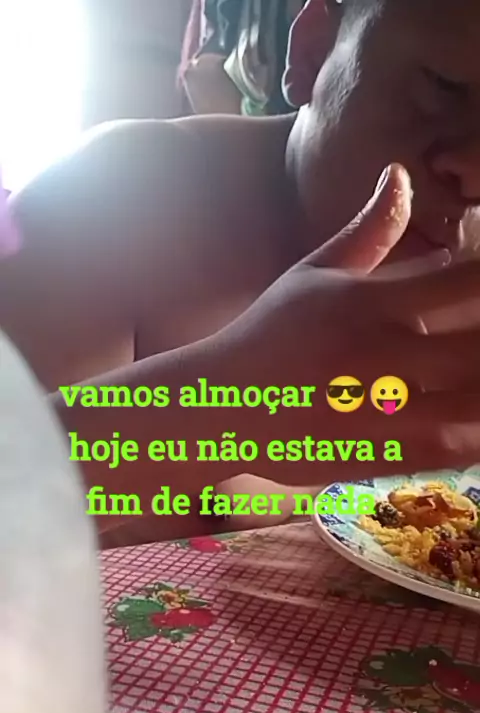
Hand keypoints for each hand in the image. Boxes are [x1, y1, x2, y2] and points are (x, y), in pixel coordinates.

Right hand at [220, 163, 479, 484]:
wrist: (218, 404)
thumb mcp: (312, 275)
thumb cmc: (269, 334)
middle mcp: (376, 354)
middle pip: (475, 349)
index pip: (462, 282)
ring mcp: (375, 411)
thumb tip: (401, 173)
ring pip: (467, 406)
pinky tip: (478, 430)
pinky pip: (442, 451)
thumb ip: (367, 231)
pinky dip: (472, 441)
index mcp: (367, 303)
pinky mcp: (370, 455)